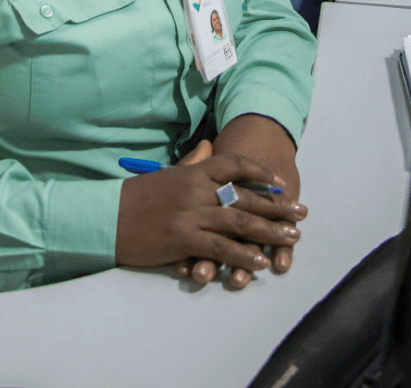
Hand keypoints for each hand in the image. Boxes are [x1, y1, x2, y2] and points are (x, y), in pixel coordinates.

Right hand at [116, 137, 305, 288]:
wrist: (108, 216)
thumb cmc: (137, 197)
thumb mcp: (168, 173)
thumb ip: (193, 162)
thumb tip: (210, 147)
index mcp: (193, 172)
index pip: (234, 164)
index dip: (260, 173)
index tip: (280, 183)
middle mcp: (197, 190)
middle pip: (245, 195)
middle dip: (276, 205)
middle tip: (301, 212)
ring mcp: (191, 214)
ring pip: (238, 221)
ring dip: (269, 231)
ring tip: (292, 237)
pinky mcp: (184, 239)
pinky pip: (220, 248)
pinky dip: (242, 255)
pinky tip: (260, 262)